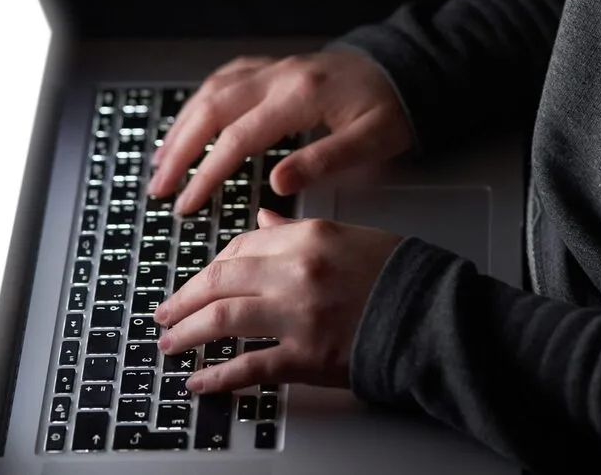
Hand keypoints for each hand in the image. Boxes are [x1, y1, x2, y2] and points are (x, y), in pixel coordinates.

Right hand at [149, 51, 413, 213]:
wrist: (408, 70)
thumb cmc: (394, 108)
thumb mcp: (372, 141)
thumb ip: (323, 160)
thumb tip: (276, 184)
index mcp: (300, 96)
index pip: (237, 138)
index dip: (206, 174)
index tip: (186, 204)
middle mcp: (280, 76)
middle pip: (211, 110)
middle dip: (179, 151)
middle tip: (159, 187)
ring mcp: (275, 68)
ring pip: (211, 91)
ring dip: (182, 126)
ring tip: (162, 162)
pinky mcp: (277, 69)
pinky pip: (226, 78)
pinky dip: (201, 101)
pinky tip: (190, 120)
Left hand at [153, 209, 401, 392]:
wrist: (436, 316)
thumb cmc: (400, 276)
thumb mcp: (350, 237)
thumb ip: (299, 231)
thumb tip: (263, 219)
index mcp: (308, 237)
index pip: (240, 246)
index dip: (211, 267)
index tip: (198, 281)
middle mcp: (297, 272)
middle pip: (219, 281)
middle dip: (183, 300)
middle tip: (165, 313)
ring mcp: (298, 316)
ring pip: (222, 321)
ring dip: (187, 334)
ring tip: (170, 344)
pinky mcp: (306, 357)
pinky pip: (248, 366)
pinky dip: (217, 376)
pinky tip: (199, 381)